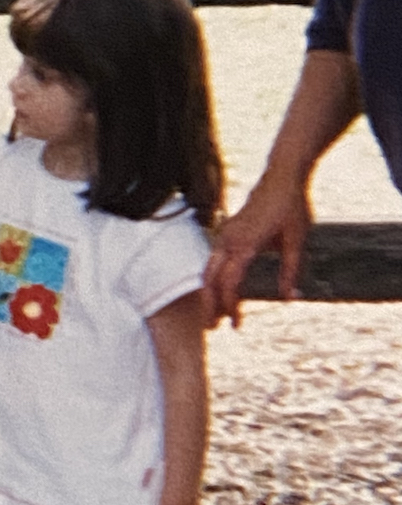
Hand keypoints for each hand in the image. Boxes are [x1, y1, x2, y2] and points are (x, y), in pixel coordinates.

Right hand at [202, 175, 311, 328]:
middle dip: (209, 305)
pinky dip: (213, 278)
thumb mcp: (296, 240)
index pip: (229, 284)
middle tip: (211, 328)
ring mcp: (225, 234)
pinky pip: (213, 260)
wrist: (282, 175)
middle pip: (209, 280)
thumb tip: (290, 298)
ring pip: (208, 270)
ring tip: (214, 314)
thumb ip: (290, 271)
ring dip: (209, 293)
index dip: (231, 306)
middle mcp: (229, 240)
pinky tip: (219, 290)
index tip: (237, 324)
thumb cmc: (291, 206)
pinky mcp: (226, 231)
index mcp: (244, 244)